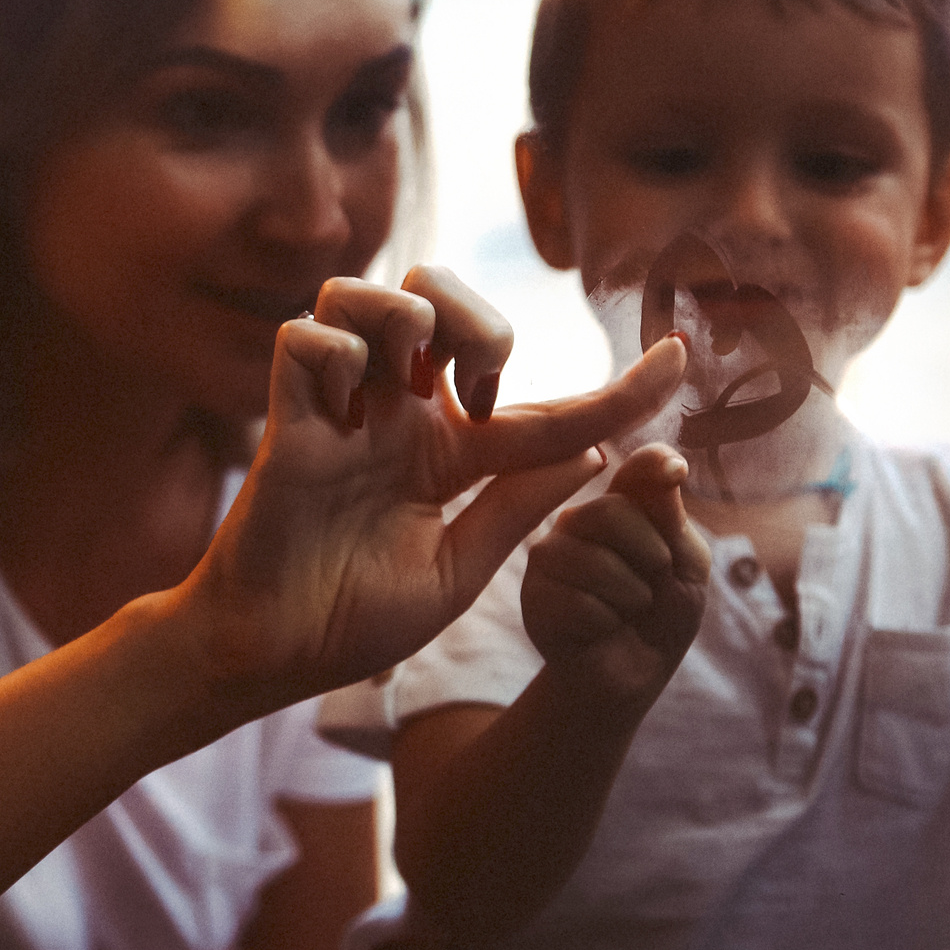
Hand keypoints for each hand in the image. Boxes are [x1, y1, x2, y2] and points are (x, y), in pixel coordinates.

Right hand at [181, 266, 688, 704]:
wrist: (270, 656)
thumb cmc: (352, 620)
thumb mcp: (458, 571)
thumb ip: (518, 505)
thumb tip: (602, 452)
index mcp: (447, 455)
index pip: (546, 408)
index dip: (618, 388)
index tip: (679, 362)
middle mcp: (397, 418)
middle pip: (441, 299)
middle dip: (478, 318)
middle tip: (479, 388)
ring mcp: (341, 413)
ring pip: (366, 294)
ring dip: (405, 317)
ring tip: (410, 380)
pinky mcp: (288, 421)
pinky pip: (307, 338)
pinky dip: (335, 352)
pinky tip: (348, 410)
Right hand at [521, 442, 711, 706]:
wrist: (634, 673)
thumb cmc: (662, 614)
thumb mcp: (685, 563)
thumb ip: (670, 515)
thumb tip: (672, 463)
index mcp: (619, 503)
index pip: (638, 469)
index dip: (656, 466)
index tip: (679, 473)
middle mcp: (578, 521)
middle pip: (609, 511)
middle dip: (648, 554)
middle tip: (654, 584)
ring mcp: (550, 557)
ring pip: (590, 560)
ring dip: (628, 595)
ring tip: (627, 610)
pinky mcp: (534, 597)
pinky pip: (575, 601)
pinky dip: (604, 623)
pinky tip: (600, 629)